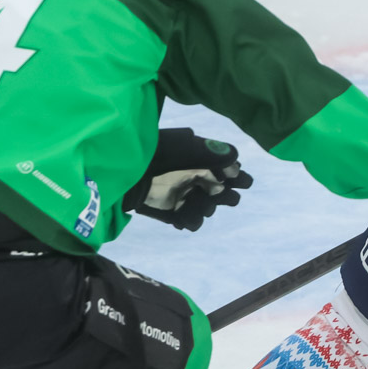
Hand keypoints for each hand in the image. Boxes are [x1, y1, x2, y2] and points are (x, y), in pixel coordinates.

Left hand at [125, 129, 252, 231]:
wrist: (128, 172)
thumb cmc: (155, 153)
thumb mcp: (183, 146)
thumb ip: (209, 151)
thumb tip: (235, 158)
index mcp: (203, 161)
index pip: (230, 171)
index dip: (237, 177)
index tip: (239, 181)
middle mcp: (198, 179)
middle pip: (224, 194)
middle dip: (225, 196)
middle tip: (215, 193)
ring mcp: (187, 196)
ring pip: (209, 209)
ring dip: (205, 208)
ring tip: (191, 203)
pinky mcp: (174, 212)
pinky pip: (192, 221)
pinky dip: (190, 220)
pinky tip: (180, 216)